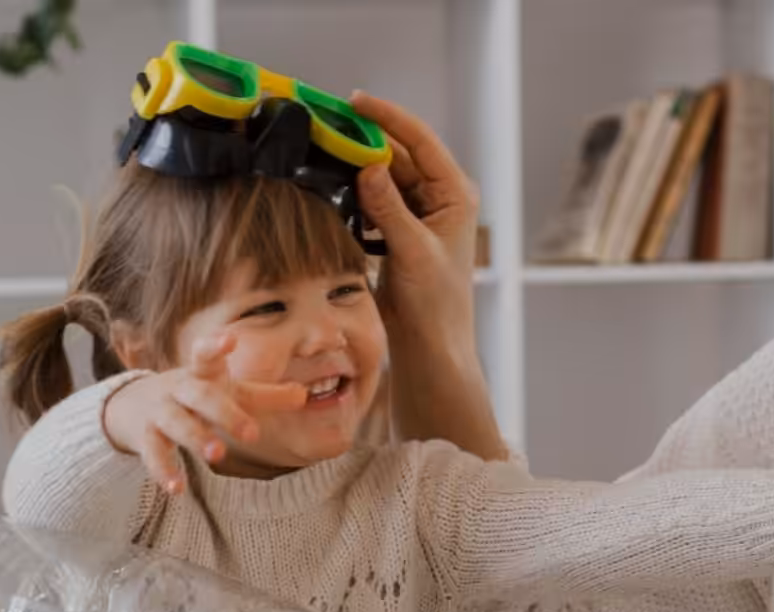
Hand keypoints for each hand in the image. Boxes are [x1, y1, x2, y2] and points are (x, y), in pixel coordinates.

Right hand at [102, 333, 308, 493]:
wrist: (132, 404)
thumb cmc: (196, 396)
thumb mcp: (228, 391)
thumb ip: (264, 396)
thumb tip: (304, 395)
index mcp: (201, 374)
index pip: (206, 356)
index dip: (215, 347)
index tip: (229, 340)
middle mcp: (179, 389)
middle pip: (201, 396)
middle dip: (225, 413)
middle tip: (252, 434)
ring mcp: (160, 412)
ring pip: (176, 423)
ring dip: (196, 438)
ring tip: (217, 455)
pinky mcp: (145, 437)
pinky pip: (154, 454)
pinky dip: (164, 472)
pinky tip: (177, 490)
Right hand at [348, 91, 503, 459]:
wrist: (429, 347)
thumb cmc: (435, 305)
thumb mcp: (412, 252)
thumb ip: (390, 208)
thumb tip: (368, 167)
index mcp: (455, 194)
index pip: (420, 141)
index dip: (387, 117)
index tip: (353, 101)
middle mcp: (438, 198)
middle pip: (396, 154)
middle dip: (361, 139)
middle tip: (323, 124)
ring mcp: (416, 214)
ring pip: (379, 176)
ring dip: (352, 167)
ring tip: (318, 150)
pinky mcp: (396, 232)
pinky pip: (370, 200)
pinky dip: (351, 194)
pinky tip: (328, 188)